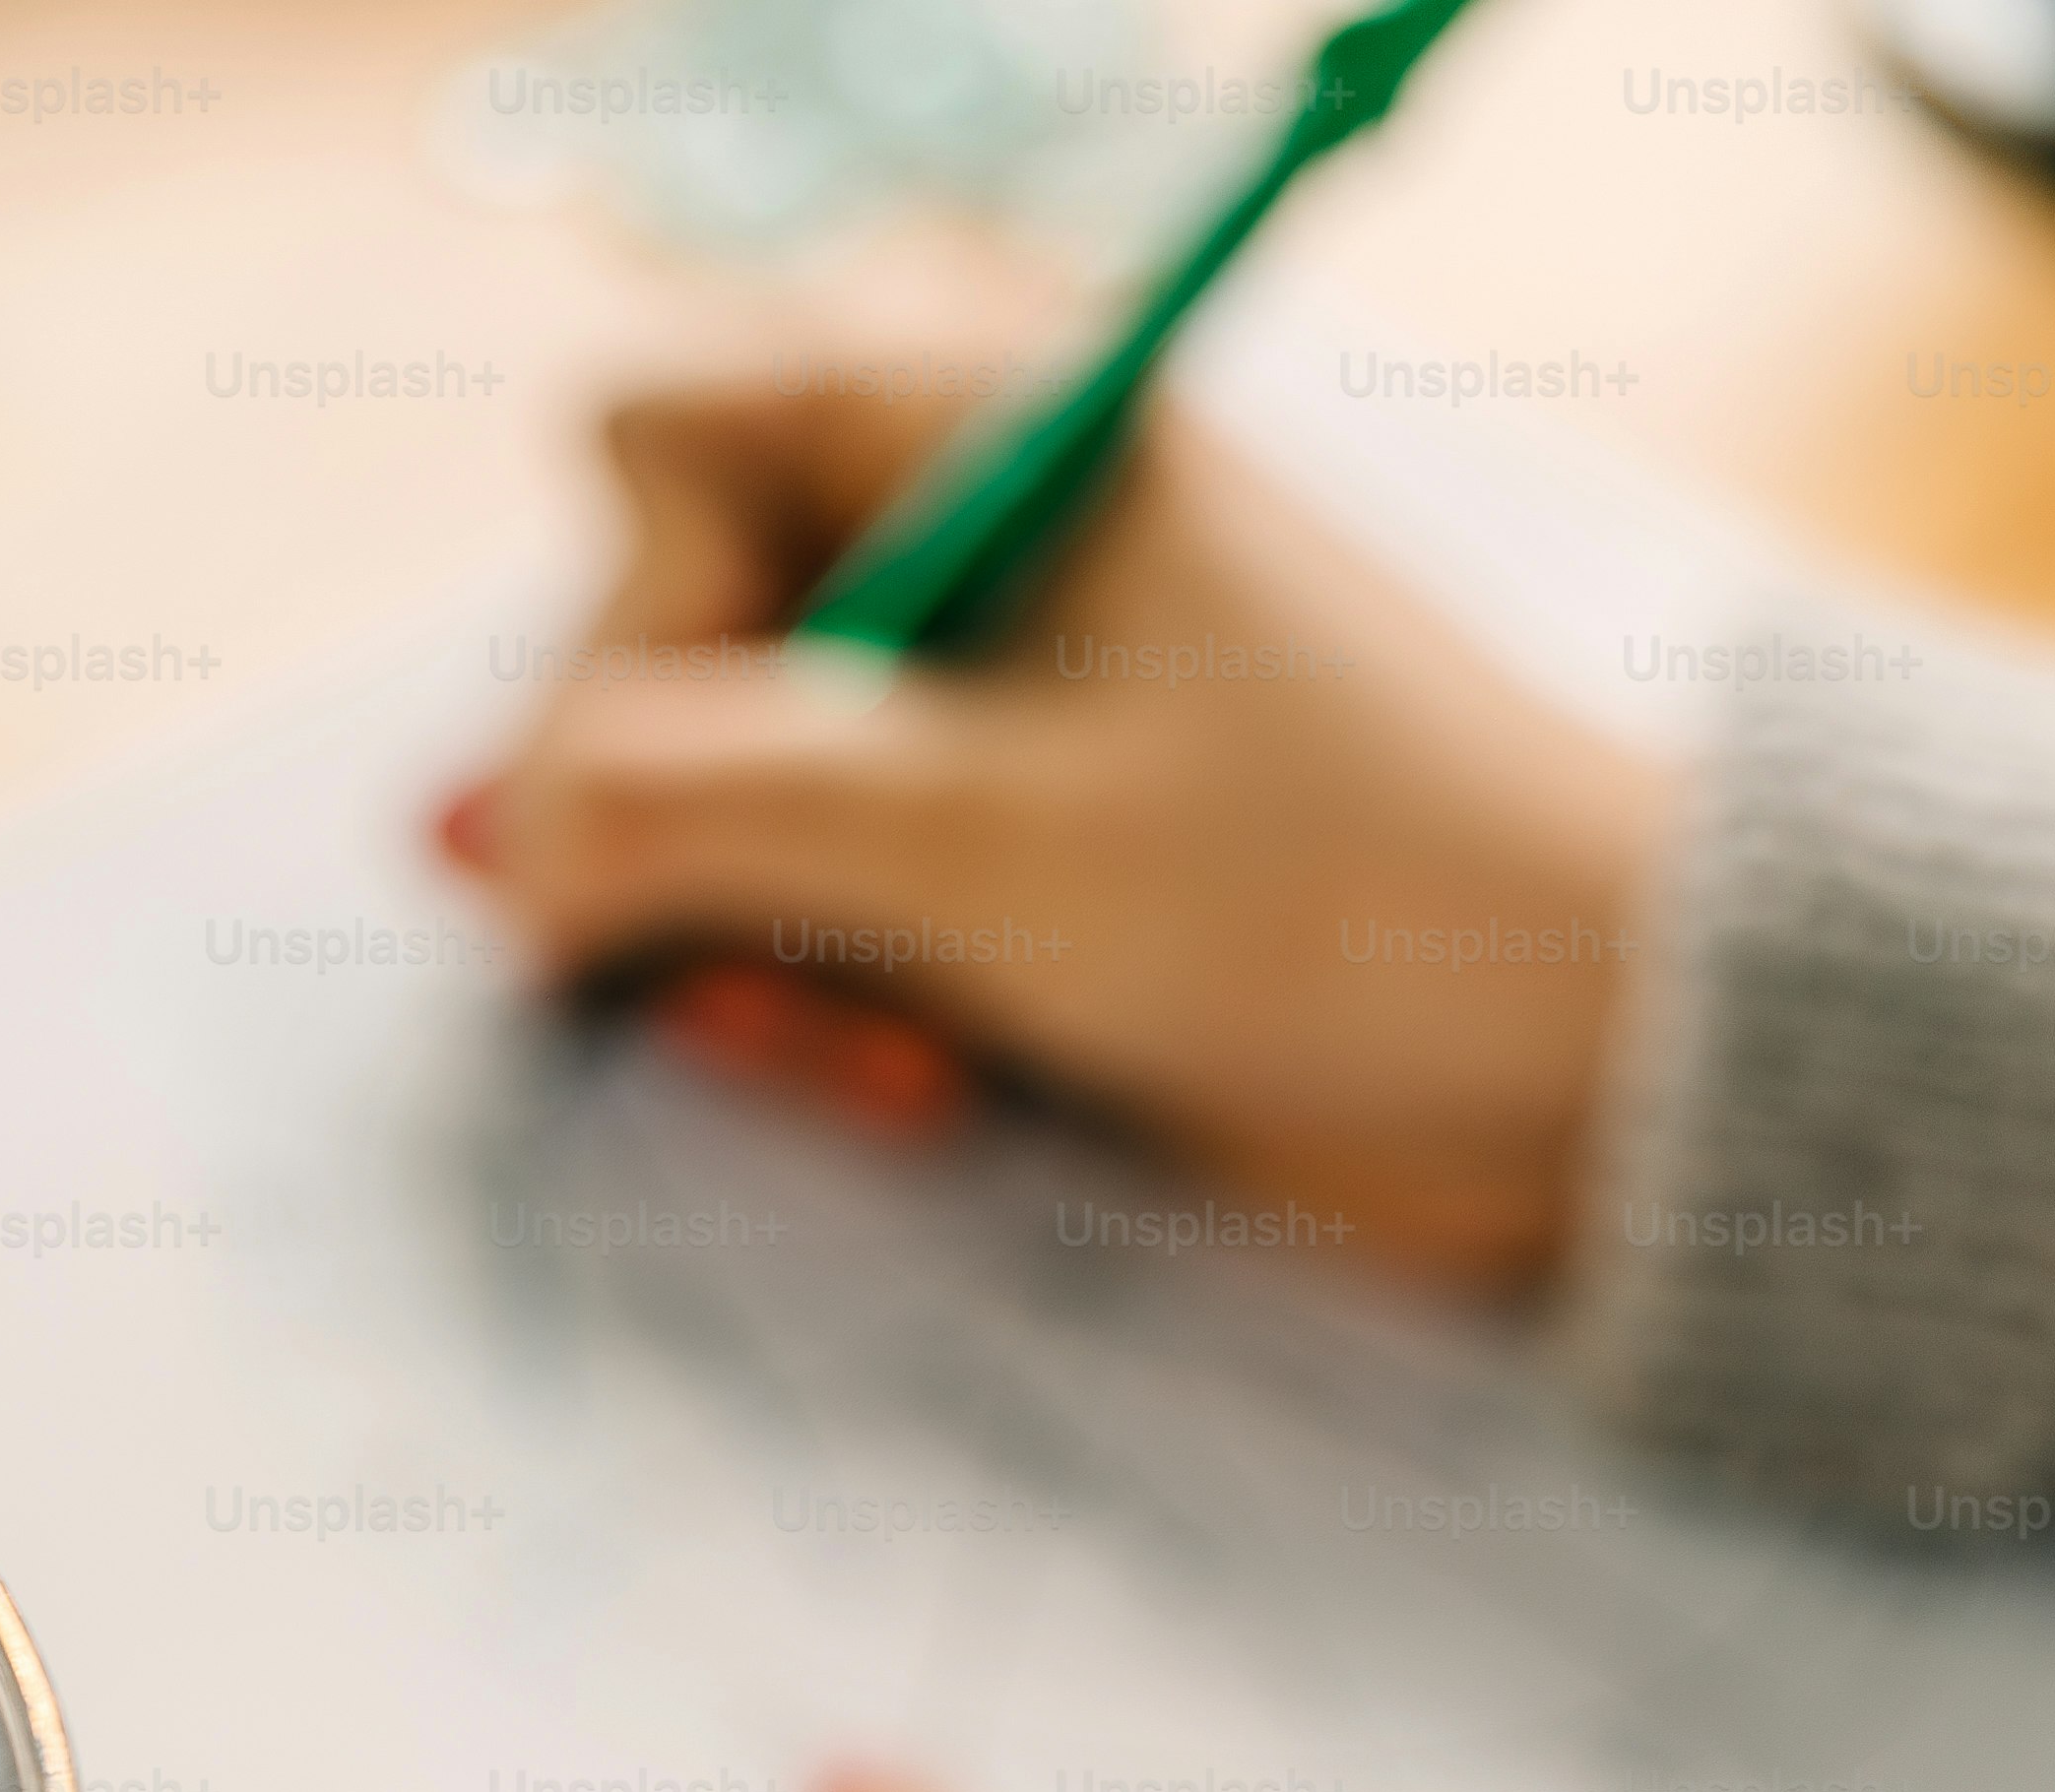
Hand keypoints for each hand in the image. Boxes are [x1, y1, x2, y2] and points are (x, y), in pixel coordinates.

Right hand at [449, 336, 1672, 1298]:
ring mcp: (948, 719)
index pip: (647, 436)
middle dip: (664, 843)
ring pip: (676, 816)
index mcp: (981, 433)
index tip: (708, 769)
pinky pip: (766, 926)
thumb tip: (465, 832)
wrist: (1590, 1081)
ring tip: (868, 1066)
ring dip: (732, 969)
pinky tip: (913, 1094)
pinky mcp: (965, 870)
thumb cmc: (1340, 902)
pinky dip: (804, 1023)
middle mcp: (943, 549)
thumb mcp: (977, 845)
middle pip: (633, 650)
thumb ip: (684, 809)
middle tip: (766, 980)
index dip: (625, 614)